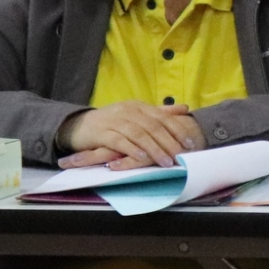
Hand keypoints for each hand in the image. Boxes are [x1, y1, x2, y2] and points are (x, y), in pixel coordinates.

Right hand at [56, 102, 205, 169]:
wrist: (79, 125)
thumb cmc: (112, 122)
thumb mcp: (137, 114)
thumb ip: (160, 112)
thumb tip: (184, 108)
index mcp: (139, 106)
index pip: (163, 117)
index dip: (178, 130)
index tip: (190, 144)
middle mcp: (129, 111)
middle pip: (153, 126)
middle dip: (169, 142)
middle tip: (181, 156)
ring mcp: (115, 121)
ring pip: (139, 134)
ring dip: (154, 149)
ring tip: (166, 161)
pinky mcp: (102, 133)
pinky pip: (119, 141)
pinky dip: (131, 149)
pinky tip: (141, 157)